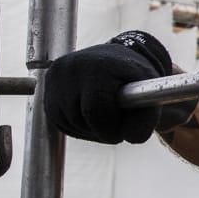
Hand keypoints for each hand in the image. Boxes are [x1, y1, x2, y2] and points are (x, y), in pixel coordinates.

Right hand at [44, 32, 170, 143]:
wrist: (117, 59)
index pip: (95, 111)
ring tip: (105, 117)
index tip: (122, 130)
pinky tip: (90, 114)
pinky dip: (75, 124)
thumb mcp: (151, 94)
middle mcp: (71, 66)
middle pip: (80, 118)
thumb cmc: (135, 78)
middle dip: (100, 130)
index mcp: (97, 65)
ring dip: (88, 129)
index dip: (110, 129)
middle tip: (115, 126)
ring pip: (67, 121)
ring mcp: (55, 75)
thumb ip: (147, 117)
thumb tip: (134, 138)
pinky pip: (57, 119)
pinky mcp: (47, 85)